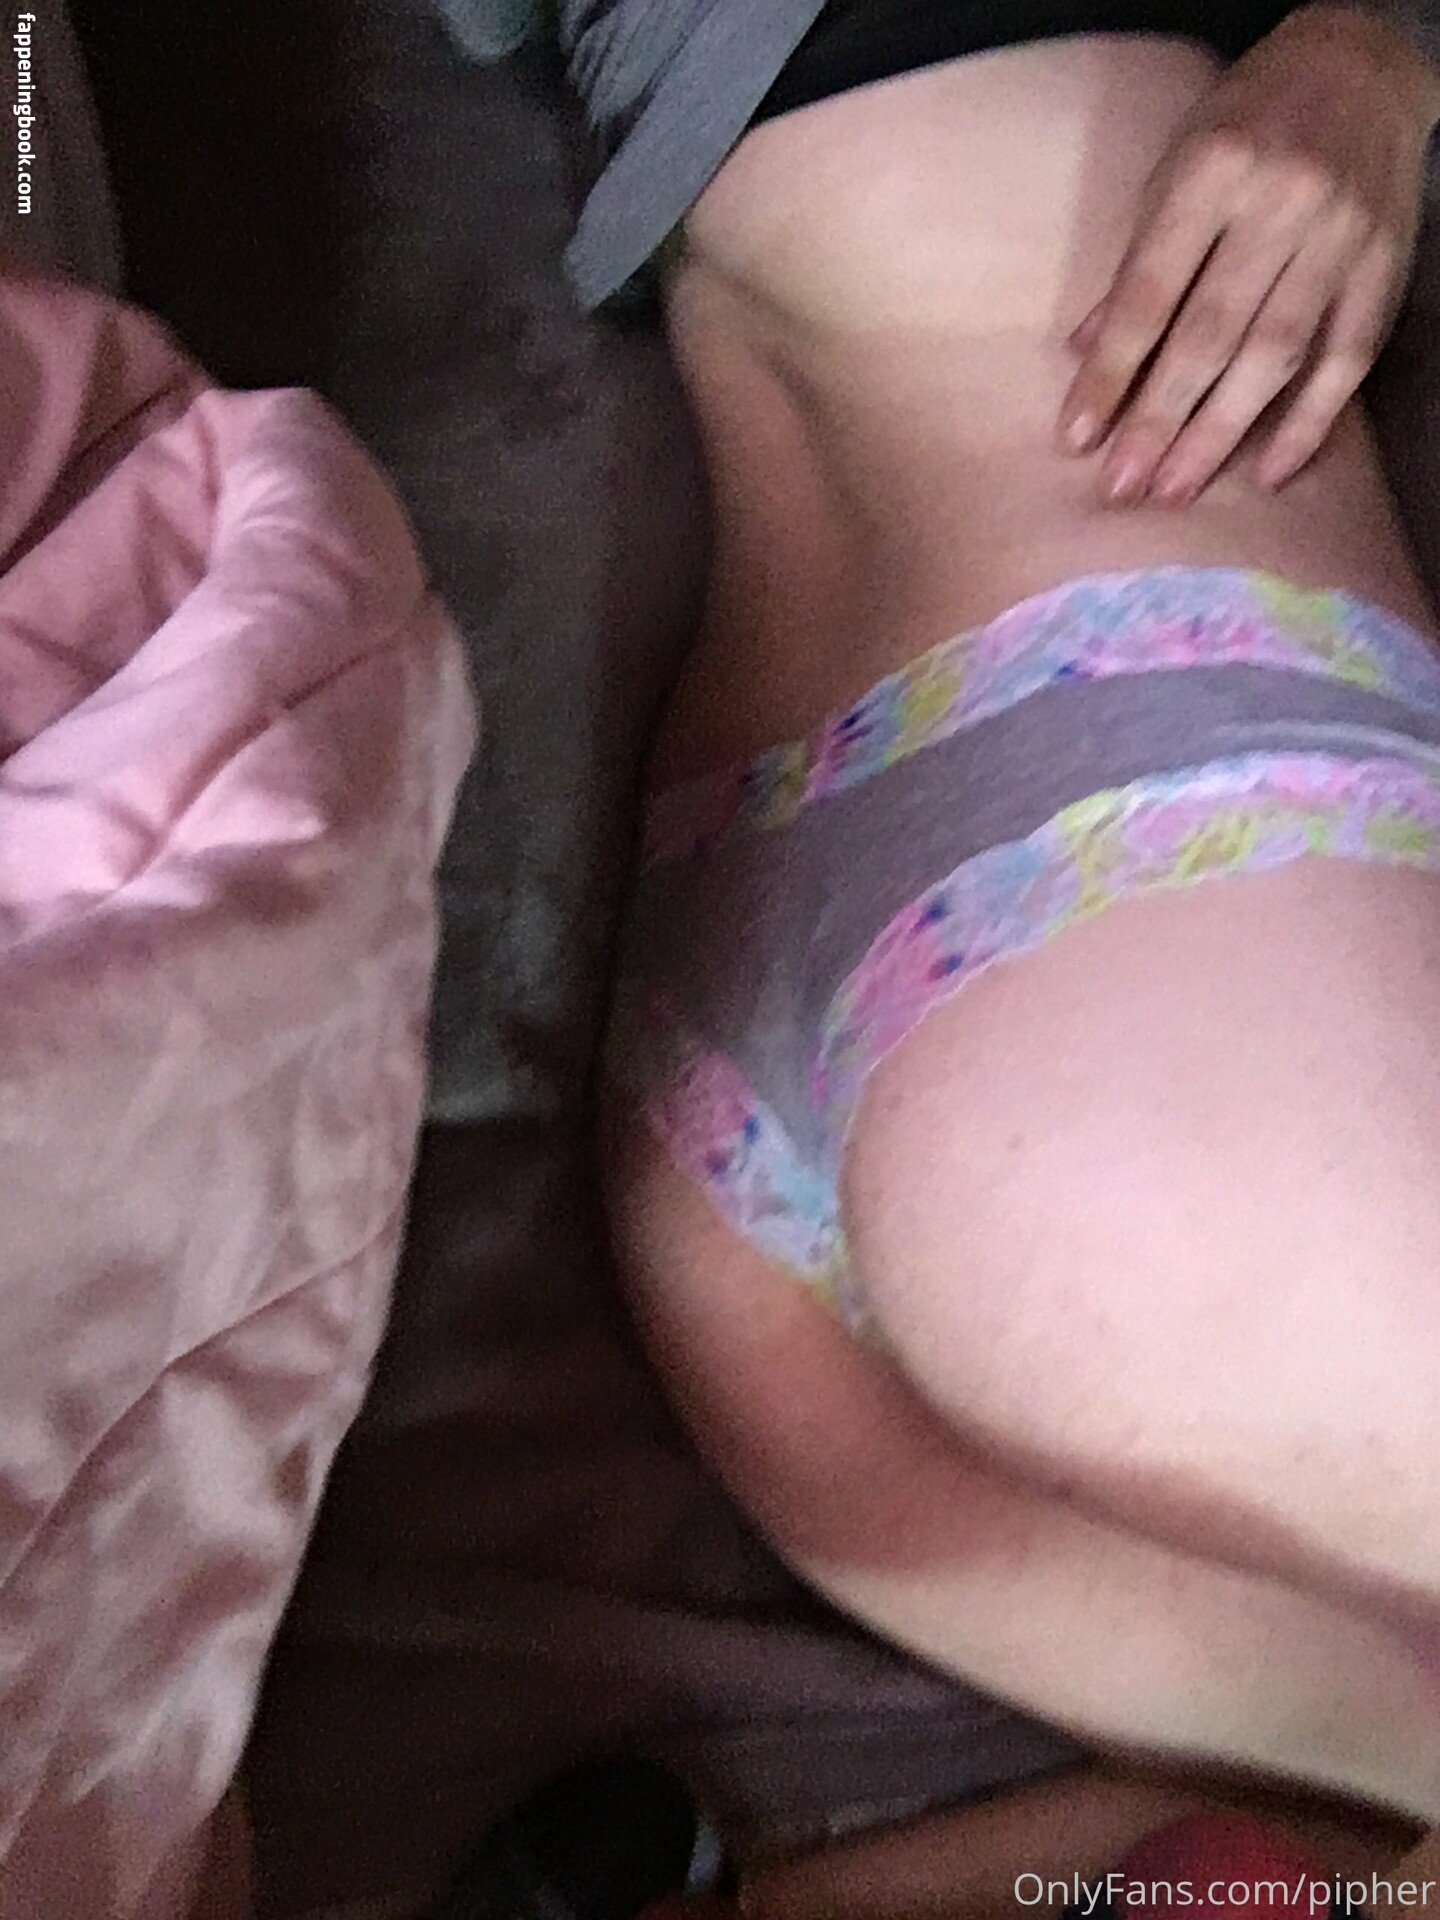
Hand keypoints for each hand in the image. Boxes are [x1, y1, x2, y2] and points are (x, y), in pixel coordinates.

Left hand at [1057, 4, 1439, 505]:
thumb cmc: (1248, 120)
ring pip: (1274, 356)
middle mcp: (1280, 205)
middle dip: (1161, 420)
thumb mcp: (1174, 165)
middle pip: (1211, 336)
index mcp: (1213, 173)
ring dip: (1220, 433)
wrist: (1361, 65)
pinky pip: (1345, 359)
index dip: (1111, 373)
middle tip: (1124, 487)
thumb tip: (1085, 351)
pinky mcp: (1383, 266)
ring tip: (1175, 488)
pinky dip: (1308, 423)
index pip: (1149, 295)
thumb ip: (1136, 260)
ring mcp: (1339, 238)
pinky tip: (1268, 473)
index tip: (1078, 437)